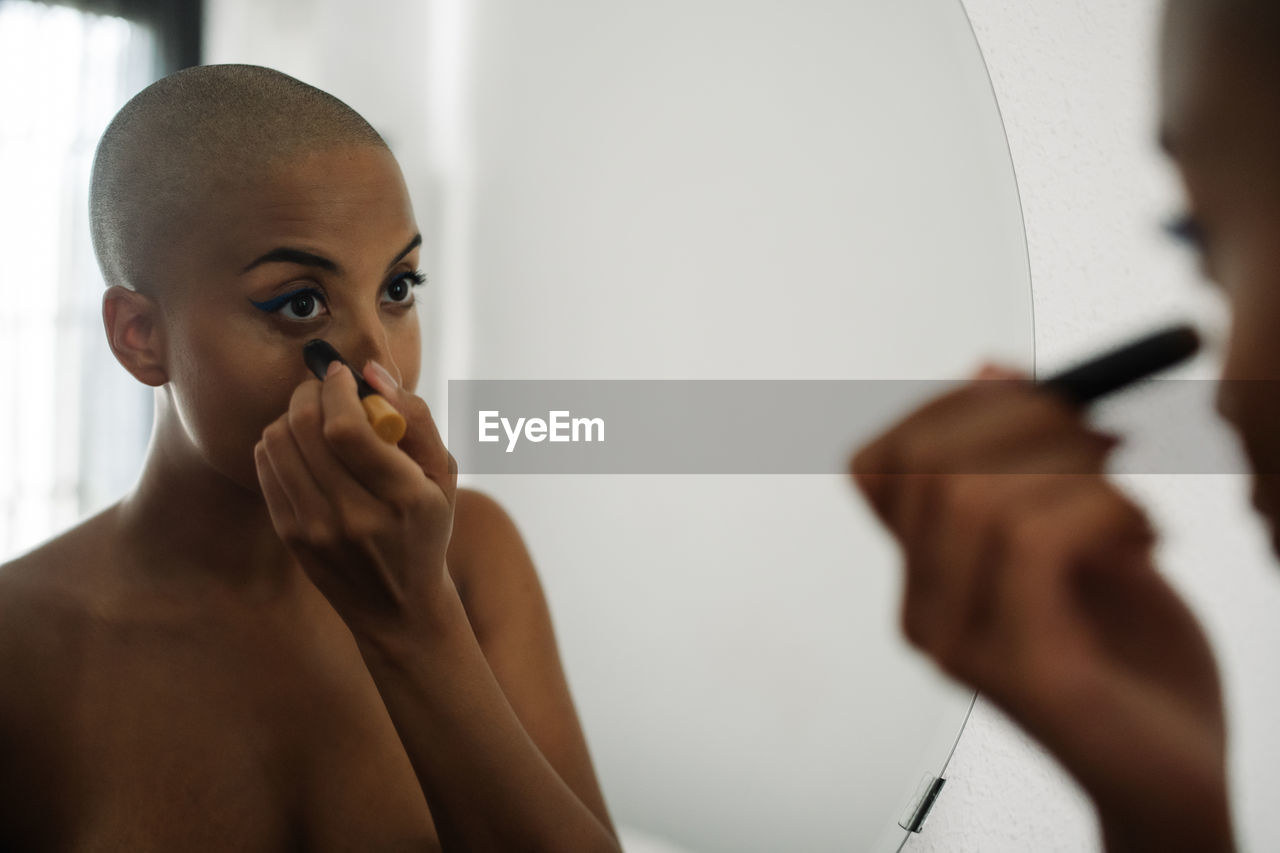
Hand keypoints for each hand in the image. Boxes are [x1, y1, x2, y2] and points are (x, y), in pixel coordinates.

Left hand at [255, 360, 458, 641]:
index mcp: (402, 497)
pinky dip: (278, 441)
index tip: (342, 374)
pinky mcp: (291, 535)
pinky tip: (302, 445)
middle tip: (325, 387)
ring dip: (291, 414)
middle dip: (310, 393)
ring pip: (278, 442)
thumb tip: (371, 372)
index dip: (336, 388)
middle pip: (305, 429)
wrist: (398, 608)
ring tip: (314, 416)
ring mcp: (316, 530)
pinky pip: (266, 465)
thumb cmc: (425, 528)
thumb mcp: (443, 475)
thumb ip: (416, 417)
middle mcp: (354, 516)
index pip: (346, 428)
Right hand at [850, 366, 1232, 852]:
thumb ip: (1033, 457)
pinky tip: (1143, 539)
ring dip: (1075, 471)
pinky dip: (1105, 512)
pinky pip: (1034, 542)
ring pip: (975, 496)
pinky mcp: (1024, 669)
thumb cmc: (1134, 660)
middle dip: (1020, 419)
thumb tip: (988, 367)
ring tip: (1130, 503)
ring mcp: (964, 644)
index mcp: (928, 574)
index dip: (946, 407)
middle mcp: (926, 610)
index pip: (879, 464)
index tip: (1024, 394)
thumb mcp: (1083, 527)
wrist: (1178, 770)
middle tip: (1095, 435)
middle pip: (924, 466)